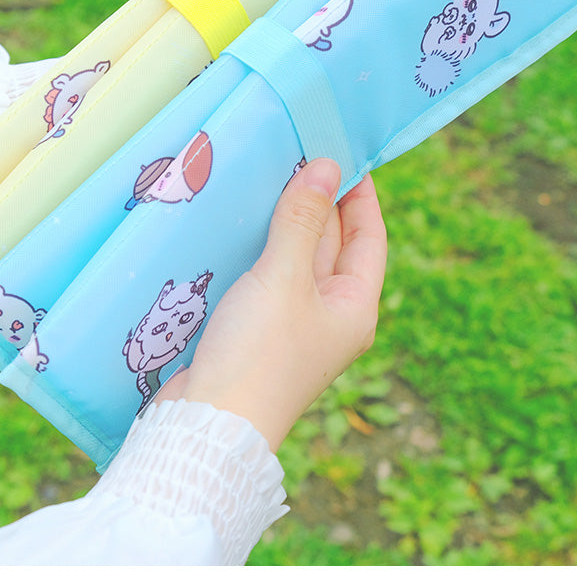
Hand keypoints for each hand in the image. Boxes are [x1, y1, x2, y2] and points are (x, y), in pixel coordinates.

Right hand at [156, 157, 387, 450]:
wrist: (208, 426)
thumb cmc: (259, 353)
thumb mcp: (284, 277)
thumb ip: (303, 220)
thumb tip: (328, 166)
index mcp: (355, 307)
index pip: (369, 237)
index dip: (359, 194)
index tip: (343, 151)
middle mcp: (330, 316)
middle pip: (333, 246)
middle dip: (318, 202)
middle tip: (297, 152)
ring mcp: (292, 327)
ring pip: (295, 260)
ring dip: (285, 223)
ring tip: (266, 175)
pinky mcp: (256, 333)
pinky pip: (265, 279)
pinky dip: (258, 249)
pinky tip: (238, 222)